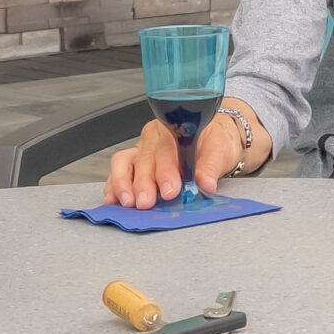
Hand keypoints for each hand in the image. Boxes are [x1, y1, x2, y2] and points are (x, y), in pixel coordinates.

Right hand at [104, 115, 240, 208]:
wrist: (212, 135)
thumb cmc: (215, 140)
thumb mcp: (221, 149)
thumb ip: (211, 166)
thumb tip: (206, 183)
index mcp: (175, 130)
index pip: (168, 151)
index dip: (166, 172)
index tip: (170, 191)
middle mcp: (154, 138)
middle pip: (144, 159)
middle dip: (143, 183)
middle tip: (146, 202)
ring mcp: (142, 150)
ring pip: (124, 162)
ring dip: (123, 184)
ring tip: (128, 202)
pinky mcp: (133, 162)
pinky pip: (117, 171)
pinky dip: (113, 185)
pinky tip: (112, 199)